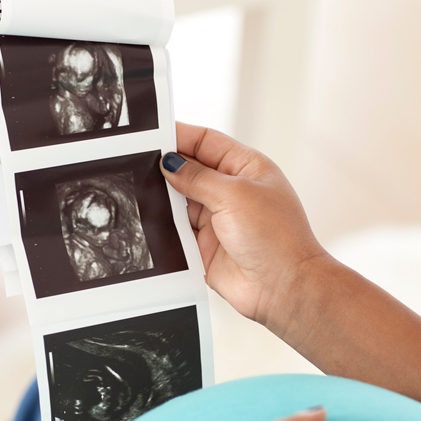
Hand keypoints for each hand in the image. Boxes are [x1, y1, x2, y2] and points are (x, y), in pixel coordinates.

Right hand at [161, 123, 325, 329]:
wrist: (283, 288)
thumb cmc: (277, 239)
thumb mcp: (235, 195)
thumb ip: (198, 178)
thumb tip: (169, 163)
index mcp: (246, 167)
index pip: (206, 141)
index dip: (179, 135)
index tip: (152, 133)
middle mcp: (231, 190)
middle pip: (189, 169)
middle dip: (166, 166)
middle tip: (137, 162)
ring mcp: (217, 217)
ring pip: (179, 199)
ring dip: (163, 197)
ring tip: (141, 190)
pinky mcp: (204, 244)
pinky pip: (176, 229)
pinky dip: (163, 224)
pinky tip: (151, 219)